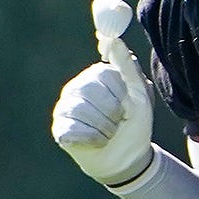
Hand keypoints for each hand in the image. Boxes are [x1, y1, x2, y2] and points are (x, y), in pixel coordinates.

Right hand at [52, 0, 156, 185]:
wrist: (127, 158)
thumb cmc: (134, 123)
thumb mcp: (139, 94)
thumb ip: (127, 67)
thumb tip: (116, 40)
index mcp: (96, 75)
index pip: (106, 75)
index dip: (122, 95)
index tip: (128, 107)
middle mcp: (77, 87)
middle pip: (92, 92)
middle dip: (112, 113)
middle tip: (119, 123)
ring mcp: (65, 108)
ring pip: (83, 112)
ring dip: (104, 129)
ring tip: (109, 135)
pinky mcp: (60, 129)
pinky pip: (74, 130)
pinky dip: (92, 140)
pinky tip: (97, 143)